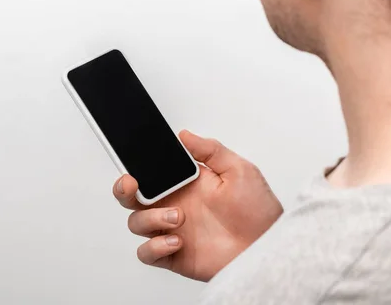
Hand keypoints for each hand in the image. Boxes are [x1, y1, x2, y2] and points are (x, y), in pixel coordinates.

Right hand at [112, 130, 283, 281]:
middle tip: (133, 185)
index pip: (150, 173)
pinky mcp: (174, 255)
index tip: (133, 165)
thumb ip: (210, 150)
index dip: (134, 168)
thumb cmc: (258, 210)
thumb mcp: (238, 170)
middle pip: (132, 197)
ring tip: (178, 218)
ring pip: (136, 223)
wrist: (267, 247)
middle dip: (123, 189)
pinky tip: (176, 241)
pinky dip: (154, 247)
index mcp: (184, 184)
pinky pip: (147, 253)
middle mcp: (174, 205)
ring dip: (150, 218)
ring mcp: (171, 231)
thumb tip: (184, 135)